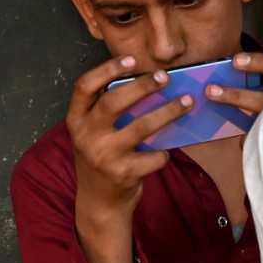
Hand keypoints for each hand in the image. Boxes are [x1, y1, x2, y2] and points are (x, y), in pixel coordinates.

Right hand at [65, 54, 193, 222]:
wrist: (99, 203)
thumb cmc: (101, 159)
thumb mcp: (92, 134)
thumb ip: (104, 112)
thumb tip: (146, 82)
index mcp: (76, 121)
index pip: (84, 86)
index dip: (107, 69)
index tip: (132, 60)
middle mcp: (86, 137)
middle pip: (114, 101)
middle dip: (143, 85)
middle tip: (166, 78)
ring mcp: (104, 156)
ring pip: (141, 126)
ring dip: (168, 112)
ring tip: (187, 101)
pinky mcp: (123, 174)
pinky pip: (153, 156)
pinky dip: (164, 153)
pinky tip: (167, 151)